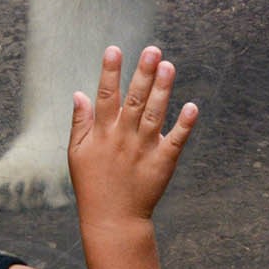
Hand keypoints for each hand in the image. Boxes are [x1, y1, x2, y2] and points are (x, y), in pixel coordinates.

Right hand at [67, 46, 196, 223]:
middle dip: (143, 74)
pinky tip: (191, 107)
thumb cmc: (92, 183)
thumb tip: (79, 94)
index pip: (106, 96)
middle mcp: (124, 138)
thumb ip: (80, 123)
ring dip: (163, 90)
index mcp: (102, 133)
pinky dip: (184, 125)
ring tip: (169, 66)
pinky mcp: (162, 163)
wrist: (113, 218)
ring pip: (155, 114)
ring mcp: (144, 149)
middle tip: (153, 51)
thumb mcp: (77, 153)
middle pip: (135, 100)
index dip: (110, 72)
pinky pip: (175, 140)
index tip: (115, 50)